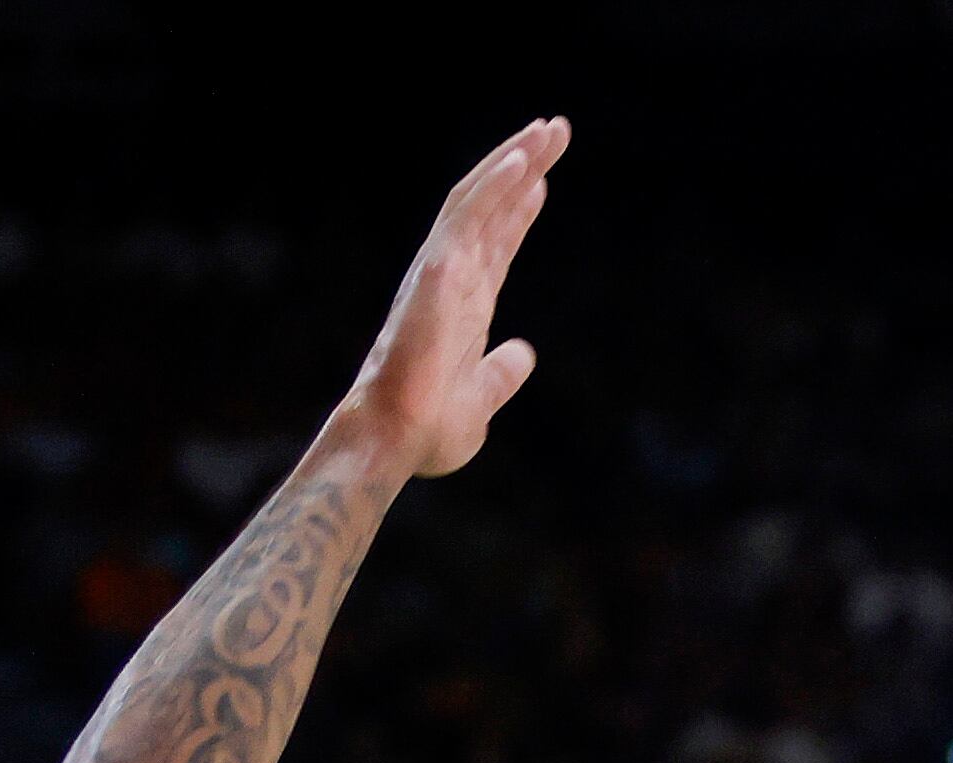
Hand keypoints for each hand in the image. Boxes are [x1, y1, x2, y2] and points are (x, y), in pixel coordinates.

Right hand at [339, 118, 566, 479]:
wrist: (396, 442)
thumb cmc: (428, 430)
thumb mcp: (482, 400)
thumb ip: (501, 373)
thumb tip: (524, 353)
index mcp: (465, 304)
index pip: (496, 242)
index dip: (519, 208)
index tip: (542, 178)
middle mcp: (453, 278)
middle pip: (492, 208)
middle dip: (525, 166)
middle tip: (555, 129)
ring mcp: (443, 271)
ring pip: (479, 199)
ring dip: (514, 161)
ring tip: (548, 129)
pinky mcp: (436, 273)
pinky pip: (467, 219)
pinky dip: (494, 187)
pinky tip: (524, 162)